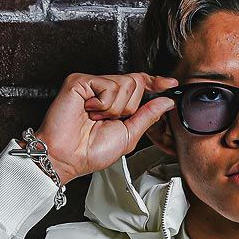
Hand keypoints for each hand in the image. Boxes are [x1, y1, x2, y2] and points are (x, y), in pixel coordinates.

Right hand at [34, 72, 179, 184]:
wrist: (68, 157)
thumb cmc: (90, 152)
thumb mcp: (129, 135)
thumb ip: (148, 116)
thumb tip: (166, 101)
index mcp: (115, 103)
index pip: (139, 84)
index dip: (155, 82)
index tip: (170, 83)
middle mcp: (104, 91)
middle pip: (136, 82)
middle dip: (129, 107)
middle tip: (108, 120)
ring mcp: (92, 84)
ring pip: (125, 84)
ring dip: (114, 109)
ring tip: (96, 118)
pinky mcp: (80, 81)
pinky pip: (108, 86)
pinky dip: (103, 104)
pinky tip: (89, 111)